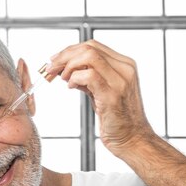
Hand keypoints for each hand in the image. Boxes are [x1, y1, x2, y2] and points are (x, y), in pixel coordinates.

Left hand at [47, 40, 154, 157]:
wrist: (133, 140)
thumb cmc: (119, 119)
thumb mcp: (104, 92)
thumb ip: (90, 78)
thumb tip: (67, 69)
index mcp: (125, 65)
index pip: (93, 45)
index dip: (70, 50)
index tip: (56, 60)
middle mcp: (125, 69)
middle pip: (89, 47)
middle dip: (64, 56)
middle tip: (51, 68)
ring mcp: (120, 81)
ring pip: (88, 56)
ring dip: (68, 66)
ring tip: (63, 79)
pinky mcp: (112, 95)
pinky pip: (88, 76)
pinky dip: (74, 79)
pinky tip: (72, 87)